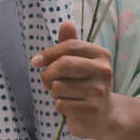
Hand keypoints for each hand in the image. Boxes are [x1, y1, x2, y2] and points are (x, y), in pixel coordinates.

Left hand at [32, 21, 113, 139]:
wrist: (103, 116)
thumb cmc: (85, 84)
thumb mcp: (79, 62)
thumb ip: (70, 44)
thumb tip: (66, 23)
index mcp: (101, 55)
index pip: (70, 46)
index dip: (49, 52)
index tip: (35, 61)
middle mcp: (104, 71)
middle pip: (63, 64)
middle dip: (48, 74)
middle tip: (47, 82)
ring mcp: (99, 92)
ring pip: (58, 87)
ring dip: (55, 93)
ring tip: (65, 95)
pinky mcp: (92, 110)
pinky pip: (61, 104)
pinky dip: (60, 106)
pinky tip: (71, 107)